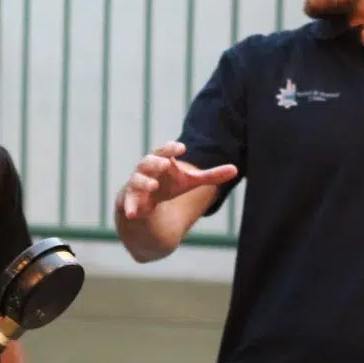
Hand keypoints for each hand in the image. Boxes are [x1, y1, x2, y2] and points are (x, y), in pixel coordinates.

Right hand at [120, 142, 236, 218]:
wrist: (145, 205)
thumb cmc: (168, 187)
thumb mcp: (189, 182)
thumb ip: (210, 176)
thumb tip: (236, 169)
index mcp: (162, 162)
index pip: (164, 151)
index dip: (171, 148)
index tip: (181, 148)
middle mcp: (147, 171)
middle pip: (148, 162)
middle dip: (156, 162)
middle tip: (166, 164)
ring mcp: (136, 186)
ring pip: (137, 180)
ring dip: (144, 182)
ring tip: (154, 186)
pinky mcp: (128, 201)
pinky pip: (127, 203)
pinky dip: (129, 208)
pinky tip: (133, 214)